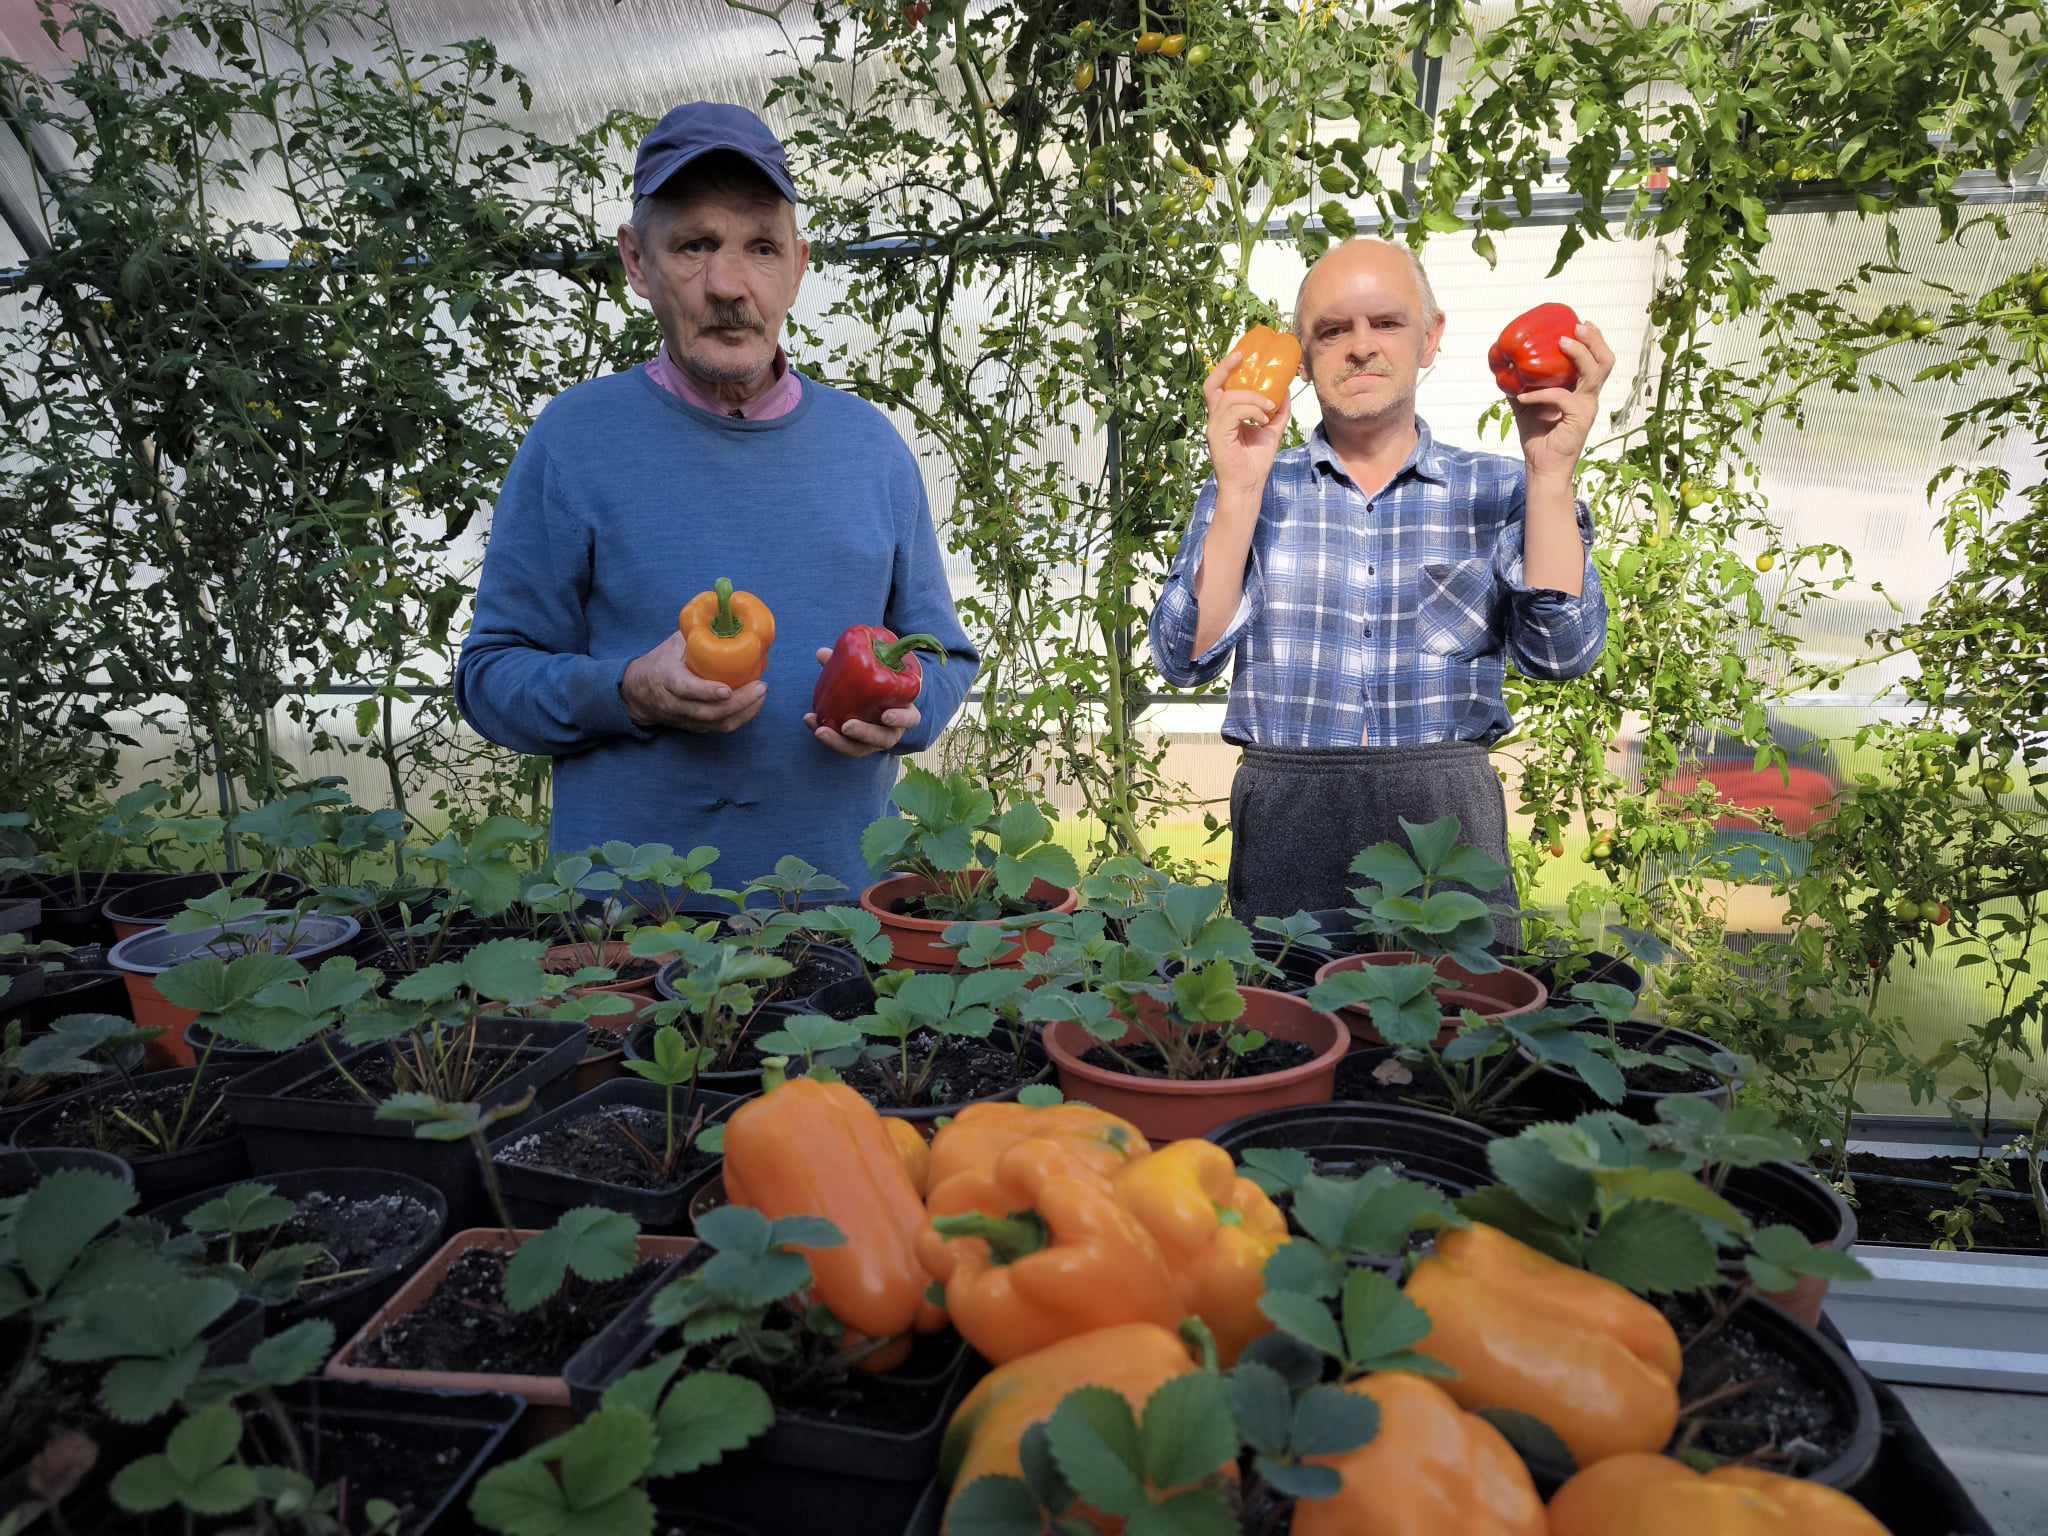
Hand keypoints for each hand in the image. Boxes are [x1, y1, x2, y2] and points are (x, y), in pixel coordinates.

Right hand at [620, 631, 766, 732]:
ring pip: (717, 723)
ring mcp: (686, 719)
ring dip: (744, 711)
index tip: (727, 689)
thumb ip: (695, 633)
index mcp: (666, 679)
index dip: (706, 692)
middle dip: (738, 702)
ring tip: (761, 693)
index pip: (685, 689)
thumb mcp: (671, 645)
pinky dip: (741, 717)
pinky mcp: (695, 727)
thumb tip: (724, 614)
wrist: (638, 694)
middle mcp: (675, 704)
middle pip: (708, 712)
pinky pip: (721, 727)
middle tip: (760, 686)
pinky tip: (755, 702)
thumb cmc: (660, 663)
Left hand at [804, 646, 918, 757]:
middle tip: (847, 726)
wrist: (876, 701)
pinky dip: (826, 736)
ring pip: (859, 749)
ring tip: (820, 730)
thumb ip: (852, 663)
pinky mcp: (856, 745)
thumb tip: (822, 653)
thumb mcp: (873, 674)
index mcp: (904, 712)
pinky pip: (842, 746)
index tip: (885, 715)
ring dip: (838, 742)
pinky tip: (810, 721)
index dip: (900, 718)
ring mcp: (873, 742)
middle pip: (882, 739)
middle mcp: (892, 731)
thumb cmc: (878, 684)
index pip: (910, 718)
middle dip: (864, 734)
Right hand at [1202, 349, 1287, 494]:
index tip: (1242, 354)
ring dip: (1254, 399)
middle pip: (1211, 384)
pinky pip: (1234, 412)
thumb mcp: (1272, 431)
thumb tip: (1286, 391)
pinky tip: (1263, 420)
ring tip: (1268, 409)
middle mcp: (1215, 419)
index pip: (1219, 386)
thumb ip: (1277, 412)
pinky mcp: (1217, 435)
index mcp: (1224, 417)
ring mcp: (1214, 427)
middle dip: (1225, 367)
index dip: (1227, 368)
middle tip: (1241, 355)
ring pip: (1230, 397)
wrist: (1248, 487)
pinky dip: (1252, 411)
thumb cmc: (1255, 463)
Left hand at [1509, 321, 1614, 480]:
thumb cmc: (1537, 438)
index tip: (1579, 322)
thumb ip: (1520, 385)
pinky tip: (1523, 395)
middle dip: (1595, 340)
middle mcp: (1589, 396)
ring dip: (1579, 354)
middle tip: (1579, 325)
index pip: (1597, 360)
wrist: (1541, 467)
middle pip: (1605, 361)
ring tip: (1562, 341)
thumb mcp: (1525, 405)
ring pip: (1594, 373)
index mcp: (1581, 390)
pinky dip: (1541, 393)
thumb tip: (1501, 366)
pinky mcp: (1579, 419)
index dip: (1593, 340)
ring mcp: (1587, 407)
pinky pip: (1561, 396)